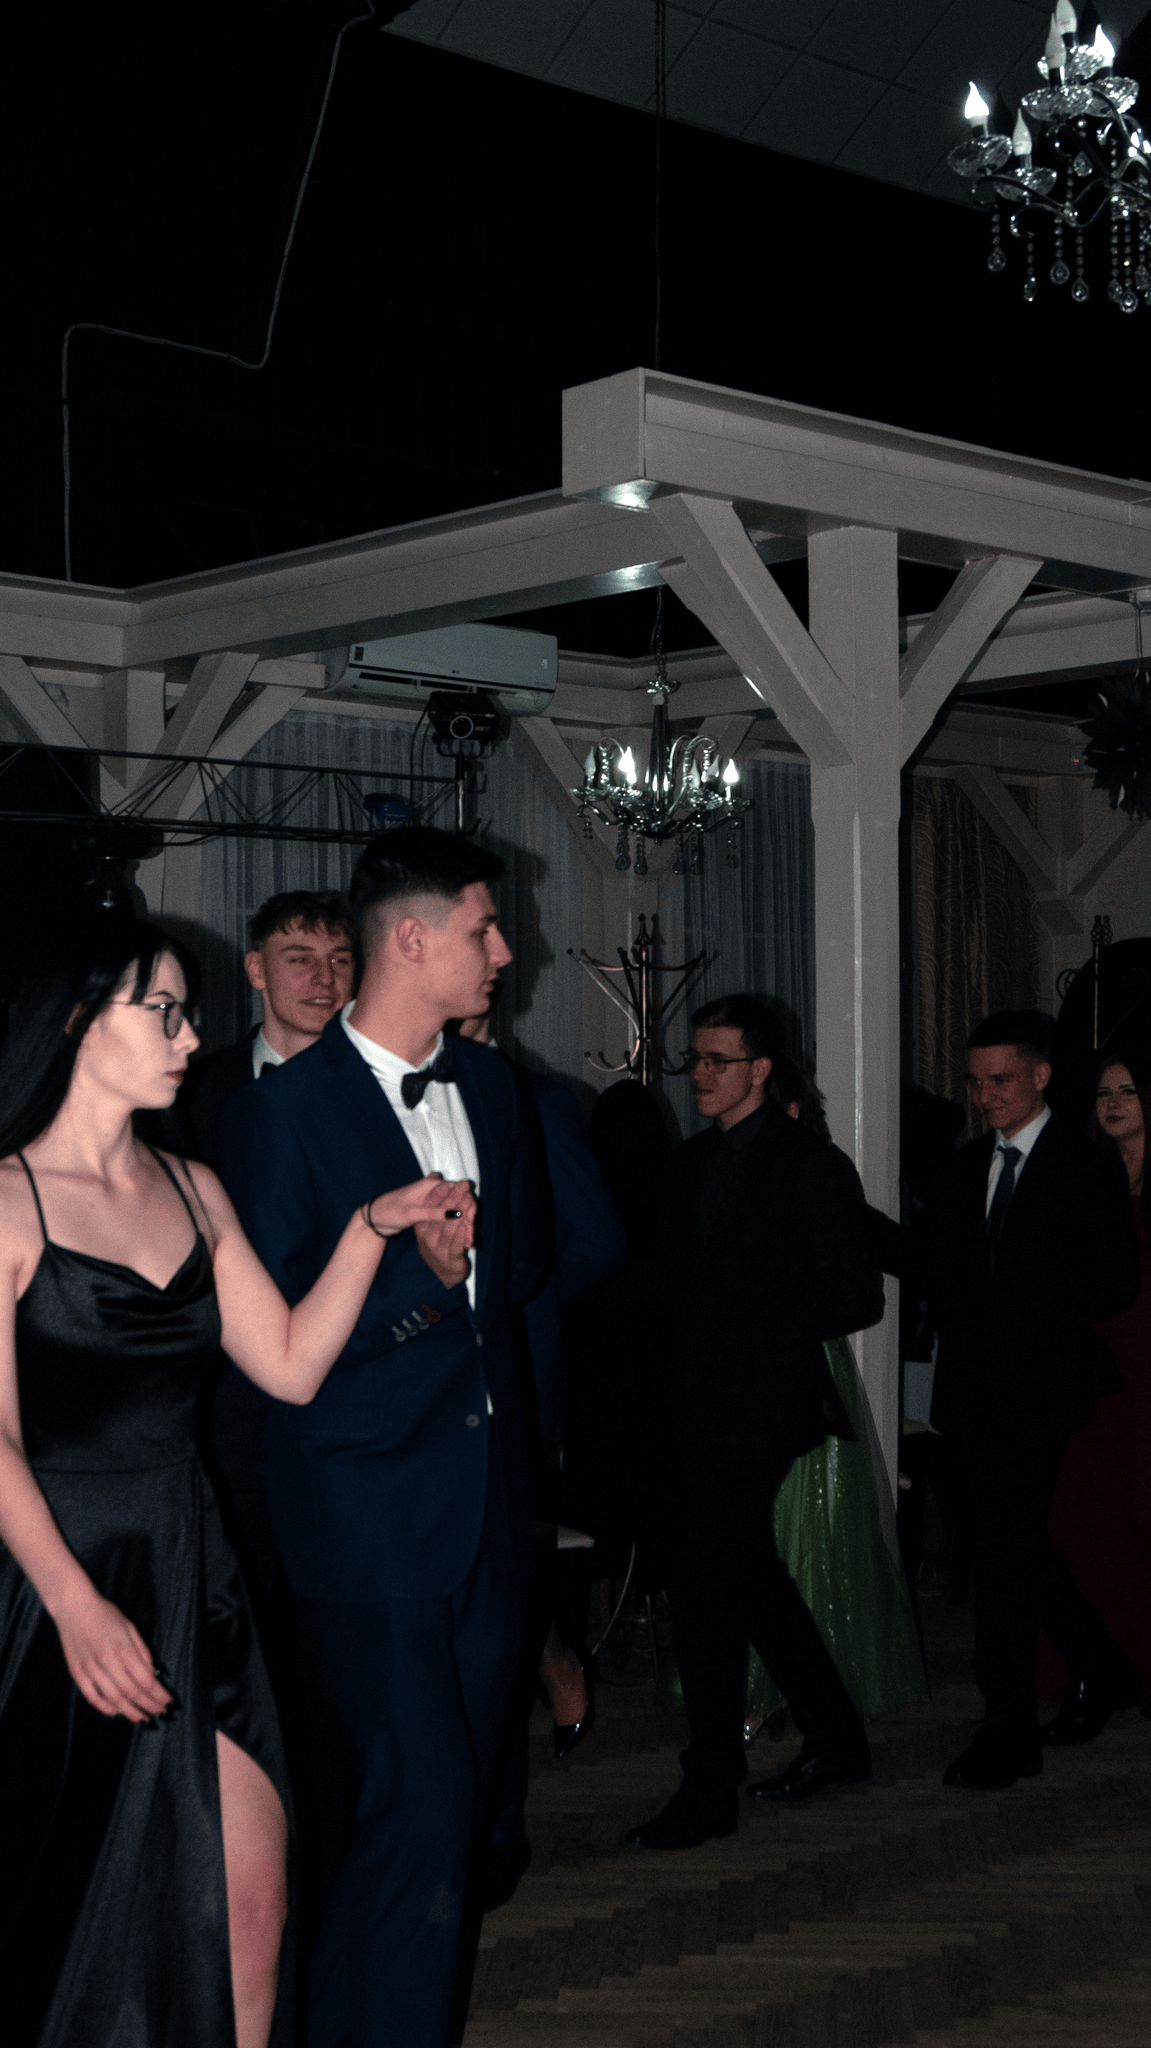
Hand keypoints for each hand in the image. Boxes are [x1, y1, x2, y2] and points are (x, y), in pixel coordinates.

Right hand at [53, 1582, 172, 1723]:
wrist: (74, 1607)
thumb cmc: (105, 1613)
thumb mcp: (130, 1626)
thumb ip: (141, 1651)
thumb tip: (152, 1672)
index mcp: (123, 1649)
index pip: (145, 1680)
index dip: (158, 1694)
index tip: (168, 1701)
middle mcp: (107, 1662)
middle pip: (132, 1693)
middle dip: (149, 1705)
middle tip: (160, 1713)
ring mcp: (90, 1669)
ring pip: (113, 1699)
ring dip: (130, 1712)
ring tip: (142, 1718)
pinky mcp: (77, 1673)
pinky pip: (92, 1697)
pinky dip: (105, 1708)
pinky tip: (116, 1711)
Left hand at [365, 1175, 476, 1240]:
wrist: (376, 1217)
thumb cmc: (390, 1211)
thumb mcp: (412, 1214)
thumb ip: (434, 1213)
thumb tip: (457, 1214)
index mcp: (431, 1183)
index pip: (458, 1189)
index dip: (468, 1205)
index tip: (472, 1222)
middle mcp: (435, 1187)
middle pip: (460, 1199)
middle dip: (468, 1217)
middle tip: (471, 1238)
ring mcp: (434, 1197)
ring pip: (456, 1208)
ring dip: (463, 1223)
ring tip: (469, 1241)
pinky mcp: (432, 1207)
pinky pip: (448, 1214)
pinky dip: (455, 1226)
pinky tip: (461, 1239)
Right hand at [414, 1177, 476, 1287]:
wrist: (445, 1274)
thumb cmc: (442, 1244)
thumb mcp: (435, 1224)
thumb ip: (438, 1203)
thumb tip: (435, 1175)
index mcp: (422, 1226)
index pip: (429, 1207)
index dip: (439, 1193)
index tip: (449, 1181)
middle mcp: (427, 1236)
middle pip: (441, 1214)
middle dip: (454, 1197)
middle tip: (464, 1185)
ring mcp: (437, 1248)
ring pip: (450, 1226)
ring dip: (462, 1211)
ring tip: (470, 1198)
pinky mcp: (450, 1257)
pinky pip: (457, 1242)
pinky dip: (464, 1230)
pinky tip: (470, 1221)